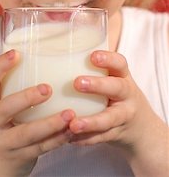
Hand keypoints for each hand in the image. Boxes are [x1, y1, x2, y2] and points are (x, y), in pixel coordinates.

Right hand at [0, 49, 74, 176]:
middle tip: (48, 88)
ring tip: (69, 114)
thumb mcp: (0, 104)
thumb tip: (42, 50)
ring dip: (49, 123)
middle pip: (5, 108)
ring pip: (26, 133)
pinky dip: (57, 140)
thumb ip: (14, 83)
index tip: (16, 53)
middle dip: (27, 98)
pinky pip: (41, 148)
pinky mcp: (19, 157)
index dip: (0, 66)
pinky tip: (71, 130)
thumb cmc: (4, 123)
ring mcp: (3, 141)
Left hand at [68, 50, 168, 175]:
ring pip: (109, 119)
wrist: (141, 127)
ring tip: (73, 124)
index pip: (120, 63)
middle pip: (116, 88)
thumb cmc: (116, 94)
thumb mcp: (112, 78)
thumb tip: (52, 55)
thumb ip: (91, 68)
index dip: (108, 59)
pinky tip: (69, 138)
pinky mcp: (117, 134)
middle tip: (76, 83)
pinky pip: (100, 138)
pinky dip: (85, 139)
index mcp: (123, 77)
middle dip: (97, 85)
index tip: (92, 56)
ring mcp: (123, 117)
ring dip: (90, 122)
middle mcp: (126, 95)